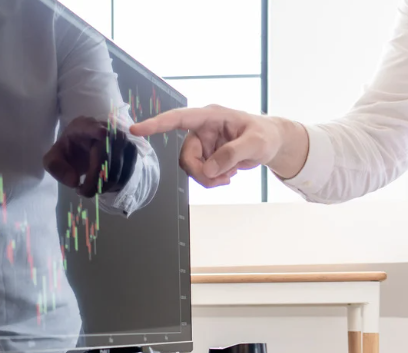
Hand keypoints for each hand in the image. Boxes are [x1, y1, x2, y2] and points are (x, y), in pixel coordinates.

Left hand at [44, 116, 138, 197]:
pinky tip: (102, 185)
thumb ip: (56, 167)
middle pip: (104, 157)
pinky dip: (113, 185)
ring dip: (102, 185)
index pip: (91, 127)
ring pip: (117, 168)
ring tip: (89, 189)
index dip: (97, 130)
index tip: (103, 133)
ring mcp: (122, 140)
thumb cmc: (70, 153)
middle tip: (82, 192)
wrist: (85, 150)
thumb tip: (75, 181)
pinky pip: (126, 173)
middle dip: (93, 180)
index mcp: (83, 126)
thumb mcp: (54, 159)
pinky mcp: (131, 152)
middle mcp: (106, 129)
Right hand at [130, 105, 306, 186]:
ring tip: (229, 177)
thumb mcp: (255, 143)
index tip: (137, 130)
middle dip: (201, 173)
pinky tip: (228, 175)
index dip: (157, 124)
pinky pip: (200, 174)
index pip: (178, 118)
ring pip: (192, 168)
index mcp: (210, 116)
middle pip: (186, 156)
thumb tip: (209, 170)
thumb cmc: (265, 135)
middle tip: (222, 180)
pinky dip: (213, 180)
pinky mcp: (206, 156)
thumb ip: (232, 154)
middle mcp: (202, 129)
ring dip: (208, 178)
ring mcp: (203, 144)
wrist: (271, 143)